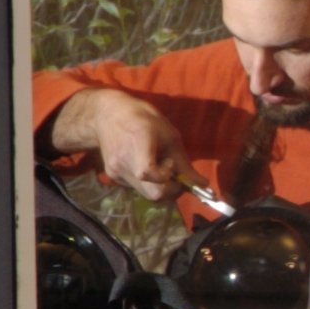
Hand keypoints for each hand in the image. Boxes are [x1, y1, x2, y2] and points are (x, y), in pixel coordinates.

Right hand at [51, 89, 192, 203]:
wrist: (107, 115)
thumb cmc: (143, 119)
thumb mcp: (168, 134)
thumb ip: (184, 162)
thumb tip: (202, 184)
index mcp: (138, 145)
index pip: (148, 173)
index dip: (166, 177)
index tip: (171, 165)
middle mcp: (124, 163)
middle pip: (153, 194)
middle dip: (171, 189)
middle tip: (175, 174)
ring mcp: (115, 171)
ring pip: (146, 193)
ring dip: (160, 186)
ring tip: (159, 166)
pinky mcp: (112, 176)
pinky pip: (137, 187)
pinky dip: (148, 182)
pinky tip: (145, 165)